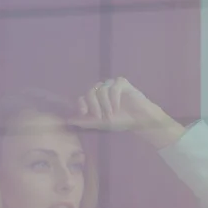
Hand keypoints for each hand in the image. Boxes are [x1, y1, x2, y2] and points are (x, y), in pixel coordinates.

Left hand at [69, 77, 185, 148]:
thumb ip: (86, 121)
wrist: (139, 119)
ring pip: (102, 89)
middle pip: (91, 91)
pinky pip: (114, 87)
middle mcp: (102, 90)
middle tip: (100, 116)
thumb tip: (69, 121)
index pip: (83, 97)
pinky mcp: (122, 83)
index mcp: (96, 99)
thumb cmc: (121, 121)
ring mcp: (111, 85)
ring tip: (112, 114)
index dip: (82, 103)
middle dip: (94, 105)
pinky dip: (114, 98)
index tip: (84, 112)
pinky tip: (118, 107)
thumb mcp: (101, 123)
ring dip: (106, 104)